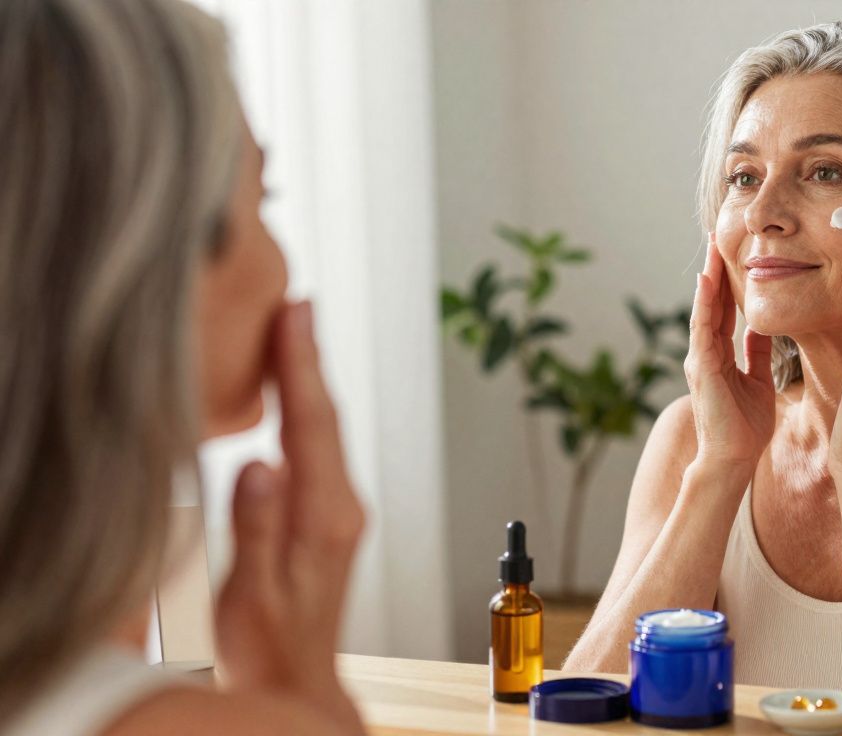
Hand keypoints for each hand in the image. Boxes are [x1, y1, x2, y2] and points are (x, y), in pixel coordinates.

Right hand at [214, 301, 365, 729]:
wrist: (297, 682)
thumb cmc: (271, 647)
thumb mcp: (254, 592)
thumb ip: (257, 527)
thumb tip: (260, 464)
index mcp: (326, 518)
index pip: (313, 426)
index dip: (302, 366)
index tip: (295, 316)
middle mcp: (342, 507)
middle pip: (326, 418)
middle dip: (310, 358)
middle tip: (295, 304)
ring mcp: (340, 510)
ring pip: (326, 430)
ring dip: (310, 379)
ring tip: (294, 330)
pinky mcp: (331, 516)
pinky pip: (320, 447)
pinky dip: (307, 411)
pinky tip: (294, 395)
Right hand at [683, 233, 775, 469]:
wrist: (733, 459)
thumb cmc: (745, 427)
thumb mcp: (758, 381)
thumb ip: (757, 353)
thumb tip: (762, 327)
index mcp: (719, 354)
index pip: (723, 309)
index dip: (727, 281)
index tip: (732, 252)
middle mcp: (705, 352)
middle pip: (710, 302)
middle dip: (714, 269)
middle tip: (717, 235)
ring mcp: (700, 358)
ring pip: (703, 309)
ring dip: (708, 277)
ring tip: (711, 248)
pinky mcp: (701, 368)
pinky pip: (702, 328)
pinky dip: (703, 302)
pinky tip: (707, 280)